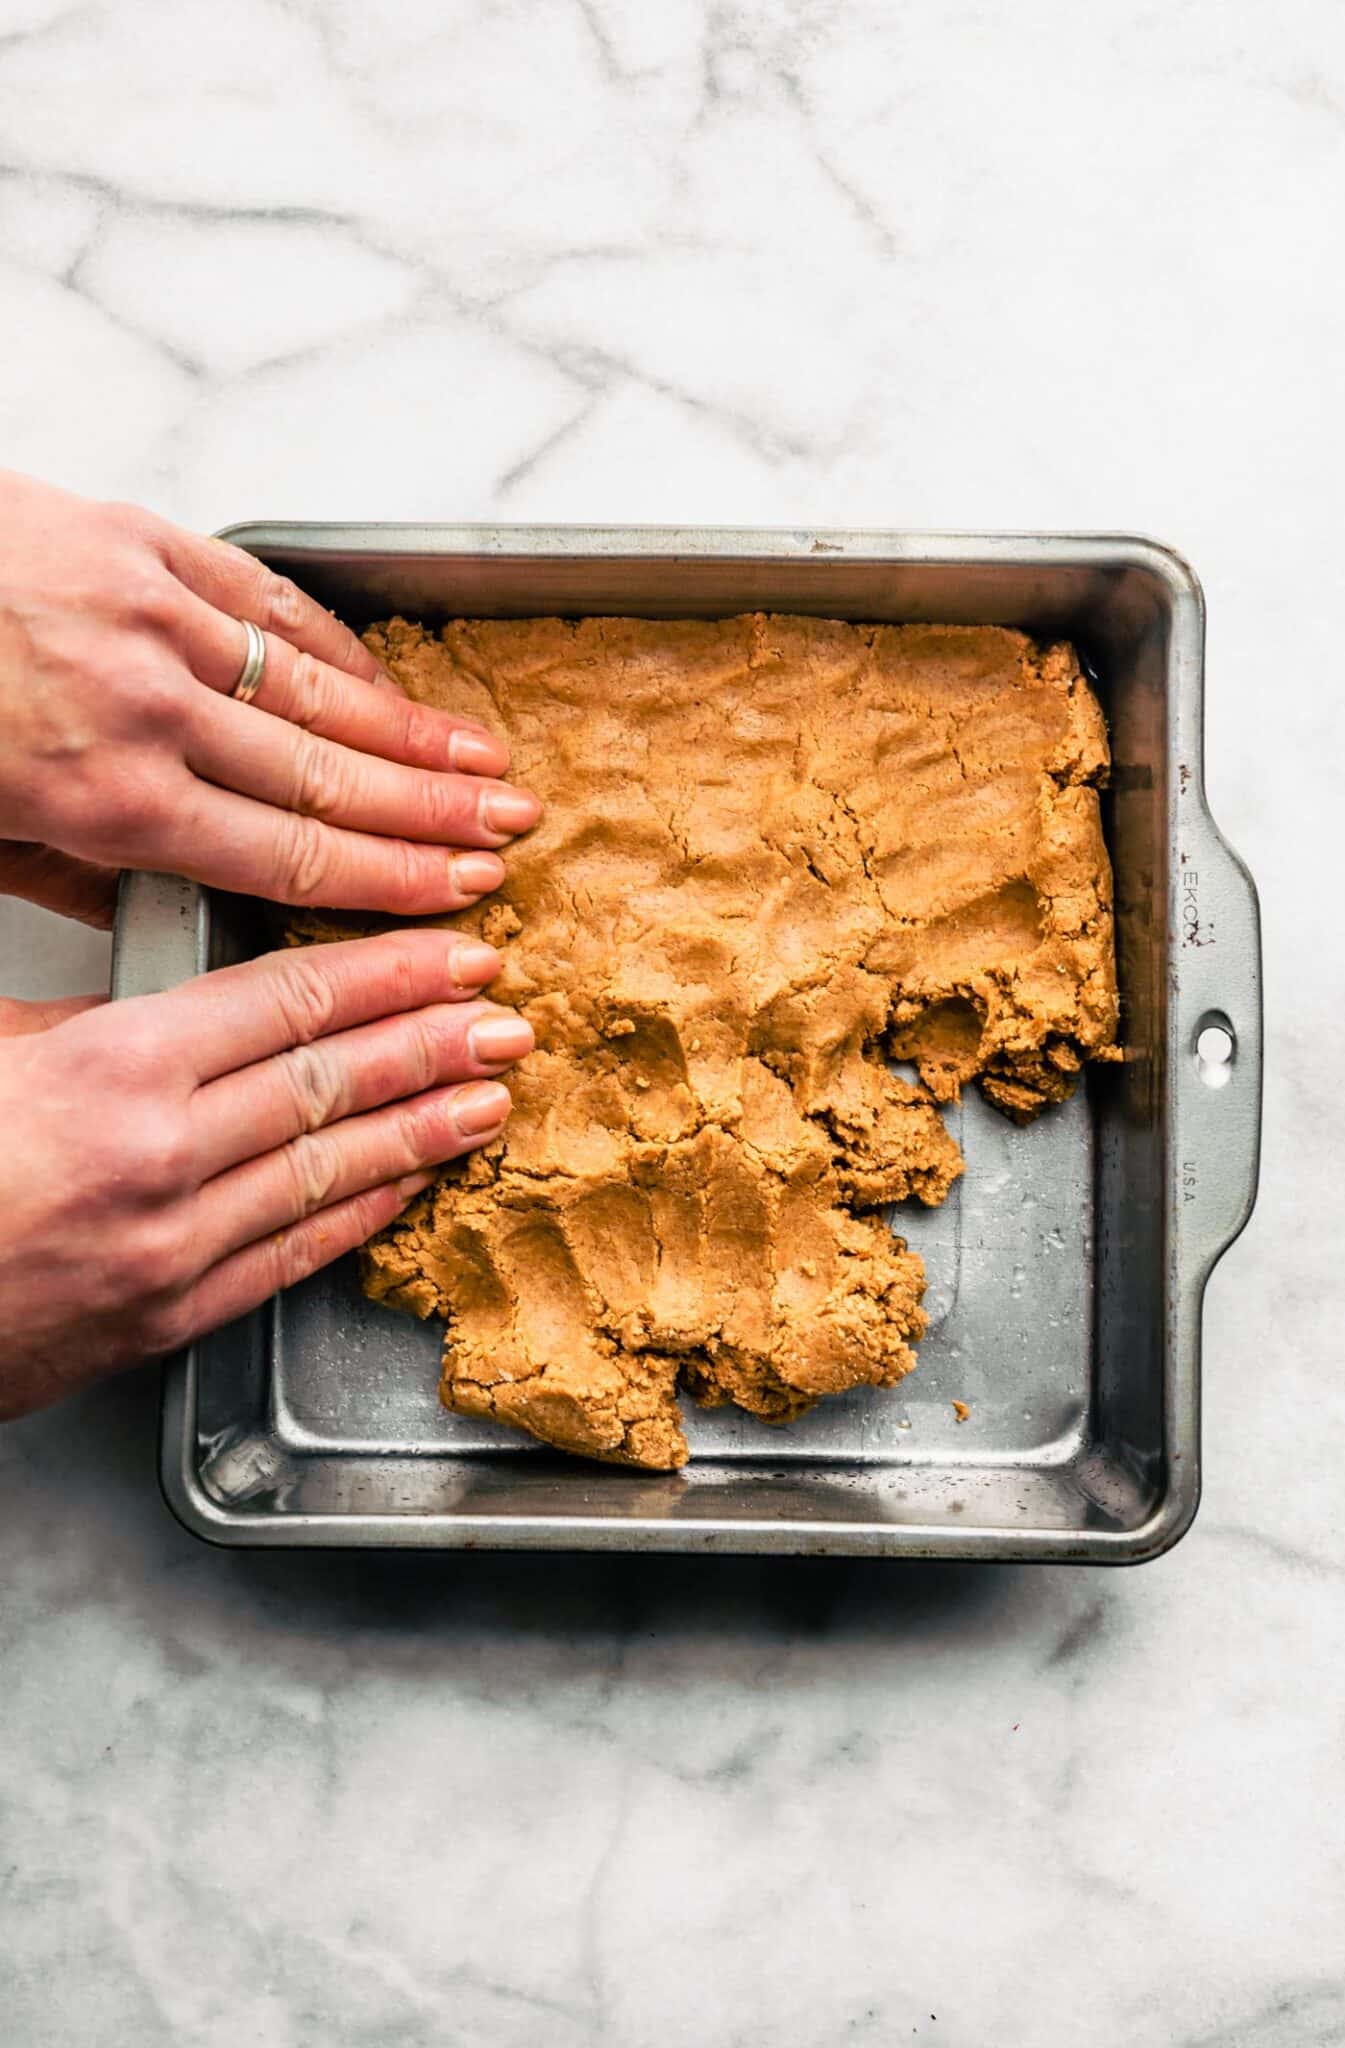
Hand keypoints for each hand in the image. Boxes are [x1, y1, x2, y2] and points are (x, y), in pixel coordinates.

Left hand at [0, 470, 540, 917]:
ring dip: (413, 732)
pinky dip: (338, 649)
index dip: (387, 879)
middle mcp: (147, 707)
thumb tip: (173, 911)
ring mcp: (154, 617)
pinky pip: (270, 606)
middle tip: (511, 833)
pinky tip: (386, 680)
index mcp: (104, 796)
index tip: (456, 894)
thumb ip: (78, 876)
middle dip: (432, 812)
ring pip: (317, 691)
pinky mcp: (144, 546)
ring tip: (485, 763)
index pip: (286, 852)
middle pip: (327, 776)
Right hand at [0, 928, 532, 1420]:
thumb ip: (93, 1020)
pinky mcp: (171, 1317)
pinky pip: (294, 1255)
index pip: (289, 1003)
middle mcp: (160, 1158)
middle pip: (332, 1081)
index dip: (389, 972)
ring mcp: (174, 1247)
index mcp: (110, 1068)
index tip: (456, 949)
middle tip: (507, 1015)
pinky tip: (413, 1184)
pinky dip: (363, 1213)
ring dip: (425, 1129)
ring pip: (333, 1171)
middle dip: (433, 1041)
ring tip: (493, 1096)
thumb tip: (186, 999)